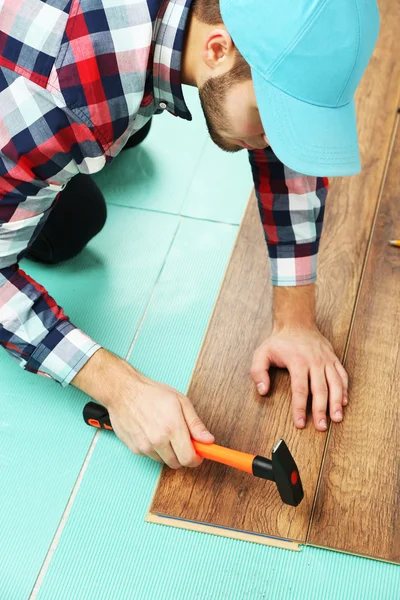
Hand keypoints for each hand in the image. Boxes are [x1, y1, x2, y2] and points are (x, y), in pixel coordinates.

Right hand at [72, 348, 214, 467]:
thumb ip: (196, 423)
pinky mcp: (134, 449)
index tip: (198, 454)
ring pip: (164, 461)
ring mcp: (145, 446)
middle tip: (181, 440)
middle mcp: (158, 440)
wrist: (124, 391)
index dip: (196, 458)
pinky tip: (151, 432)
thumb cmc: (152, 393)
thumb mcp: (181, 401)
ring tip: (164, 432)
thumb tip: (208, 440)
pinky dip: (154, 449)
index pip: (189, 458)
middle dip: (182, 454)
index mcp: (173, 427)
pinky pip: (150, 456)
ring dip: (168, 452)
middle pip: (177, 463)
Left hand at [250, 324, 348, 430]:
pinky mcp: (333, 358)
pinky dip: (344, 389)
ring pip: (335, 383)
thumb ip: (258, 372)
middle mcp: (314, 361)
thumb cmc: (279, 341)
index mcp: (297, 361)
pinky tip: (343, 402)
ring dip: (336, 402)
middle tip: (321, 427)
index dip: (299, 408)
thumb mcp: (262, 353)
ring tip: (336, 418)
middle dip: (320, 410)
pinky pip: (342, 375)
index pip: (300, 389)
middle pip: (320, 389)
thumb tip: (263, 390)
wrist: (297, 323)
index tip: (300, 423)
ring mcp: (326, 359)